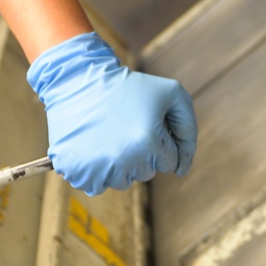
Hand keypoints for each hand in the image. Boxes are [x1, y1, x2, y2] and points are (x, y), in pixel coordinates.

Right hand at [27, 31, 196, 194]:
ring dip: (121, 163)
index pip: (171, 162)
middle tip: (125, 125)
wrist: (79, 79)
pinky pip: (96, 186)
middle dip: (143, 152)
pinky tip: (93, 147)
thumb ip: (188, 128)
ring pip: (123, 182)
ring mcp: (99, 168)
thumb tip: (182, 168)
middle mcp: (125, 160)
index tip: (145, 121)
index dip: (161, 140)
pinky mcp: (77, 171)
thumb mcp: (171, 93)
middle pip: (148, 173)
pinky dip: (96, 171)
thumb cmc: (128, 87)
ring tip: (109, 135)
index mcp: (149, 141)